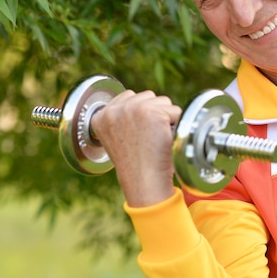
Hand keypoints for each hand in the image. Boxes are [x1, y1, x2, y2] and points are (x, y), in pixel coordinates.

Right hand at [91, 90, 182, 206]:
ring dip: (165, 118)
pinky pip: (175, 111)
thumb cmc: (136, 164)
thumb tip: (139, 102)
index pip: (128, 97)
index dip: (141, 115)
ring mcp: (132, 109)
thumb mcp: (117, 138)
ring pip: (163, 101)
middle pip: (147, 96)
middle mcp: (114, 110)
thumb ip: (122, 118)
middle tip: (148, 138)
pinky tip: (164, 139)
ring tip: (155, 139)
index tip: (139, 135)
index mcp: (100, 117)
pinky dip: (176, 124)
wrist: (144, 181)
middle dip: (154, 114)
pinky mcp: (151, 112)